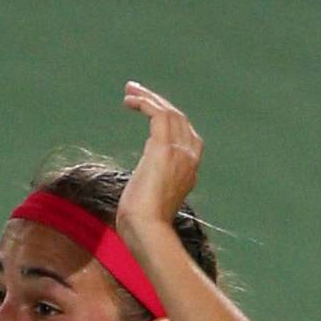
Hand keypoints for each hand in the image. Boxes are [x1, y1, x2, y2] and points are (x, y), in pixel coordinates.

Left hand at [115, 82, 202, 245]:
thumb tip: (144, 181)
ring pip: (170, 113)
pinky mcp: (164, 149)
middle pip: (179, 119)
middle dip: (157, 102)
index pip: (185, 134)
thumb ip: (154, 183)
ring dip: (149, 98)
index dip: (167, 118)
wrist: (148, 230)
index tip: (148, 110)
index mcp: (190, 170)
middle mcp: (190, 158)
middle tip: (135, 92)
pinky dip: (145, 103)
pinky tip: (130, 101)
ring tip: (129, 91)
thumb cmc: (144, 223)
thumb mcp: (153, 198)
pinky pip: (158, 115)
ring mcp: (180, 153)